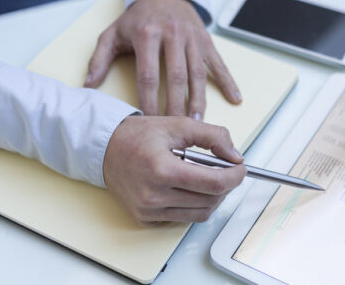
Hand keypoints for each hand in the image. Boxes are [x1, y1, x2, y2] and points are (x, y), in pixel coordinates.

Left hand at [84, 0, 241, 119]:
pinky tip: (235, 98)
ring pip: (198, 73)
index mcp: (147, 34)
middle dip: (176, 106)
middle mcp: (172, 35)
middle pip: (176, 77)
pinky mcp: (206, 40)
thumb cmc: (138, 19)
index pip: (148, 75)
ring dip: (199, 100)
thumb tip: (88, 85)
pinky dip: (228, 81)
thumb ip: (99, 59)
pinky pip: (219, 63)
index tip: (149, 122)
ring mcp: (192, 38)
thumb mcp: (113, 33)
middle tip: (176, 130)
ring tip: (198, 123)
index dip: (149, 101)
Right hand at [103, 115, 245, 224]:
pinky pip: (182, 218)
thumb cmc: (137, 136)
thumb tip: (235, 156)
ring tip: (206, 179)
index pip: (214, 183)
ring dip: (211, 197)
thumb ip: (213, 136)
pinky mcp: (145, 219)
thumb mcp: (178, 125)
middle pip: (210, 201)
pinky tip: (186, 188)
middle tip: (226, 170)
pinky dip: (192, 205)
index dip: (235, 176)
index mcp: (162, 170)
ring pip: (199, 214)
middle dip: (225, 185)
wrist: (104, 149)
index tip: (240, 168)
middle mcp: (154, 196)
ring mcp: (148, 211)